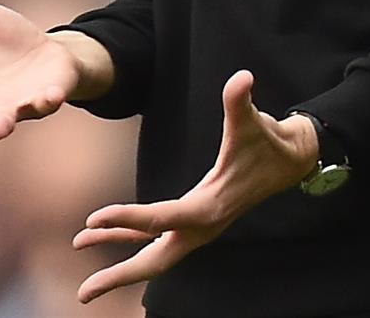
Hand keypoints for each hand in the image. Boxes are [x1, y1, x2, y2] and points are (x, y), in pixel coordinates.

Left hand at [71, 70, 318, 302]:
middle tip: (83, 291)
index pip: (160, 219)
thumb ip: (241, 103)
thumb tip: (243, 78)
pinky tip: (103, 232)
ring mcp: (197, 228)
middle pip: (155, 261)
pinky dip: (129, 235)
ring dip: (116, 254)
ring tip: (78, 244)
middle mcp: (201, 227)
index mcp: (209, 209)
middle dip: (119, 276)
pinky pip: (155, 235)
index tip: (92, 219)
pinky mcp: (194, 221)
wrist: (291, 161)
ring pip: (152, 252)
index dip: (126, 220)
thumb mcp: (254, 122)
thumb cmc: (269, 142)